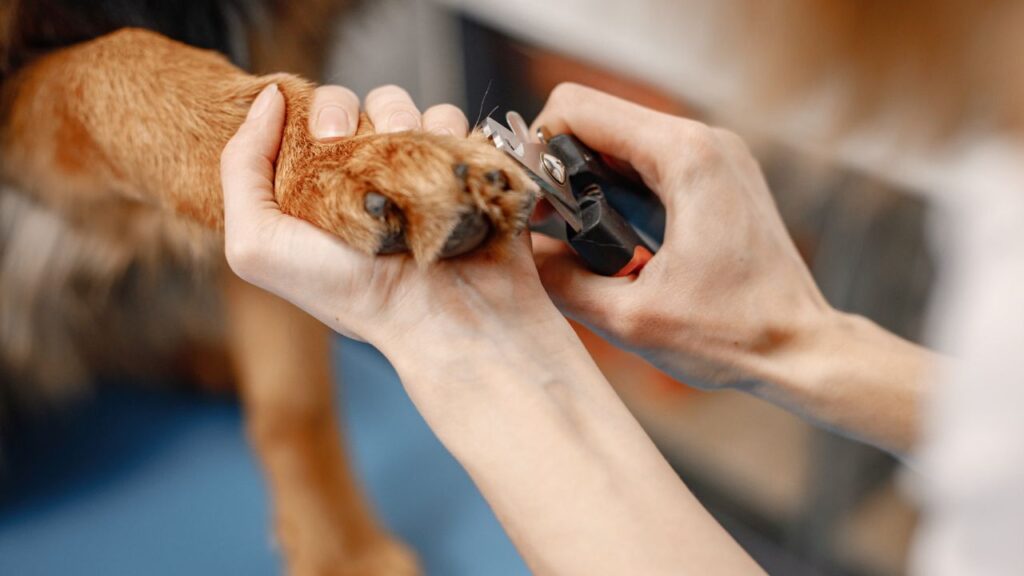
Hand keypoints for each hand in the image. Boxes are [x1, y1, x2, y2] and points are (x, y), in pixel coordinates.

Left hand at [220, 83, 561, 355]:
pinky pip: (451, 123)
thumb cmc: (347, 291)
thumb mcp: (256, 246)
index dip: (312, 113)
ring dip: (401, 117)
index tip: (322, 135)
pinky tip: (439, 167)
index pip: (306, 119)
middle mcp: (364, 179)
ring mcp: (413, 172)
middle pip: (351, 104)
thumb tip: (270, 98)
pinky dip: (446, 131)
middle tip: (352, 143)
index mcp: (316, 190)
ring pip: (402, 105)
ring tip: (404, 164)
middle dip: (349, 110)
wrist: (437, 315)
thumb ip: (240, 169)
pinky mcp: (459, 168)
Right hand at [531, 83, 832, 389]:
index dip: (537, 147)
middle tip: (547, 223)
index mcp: (685, 157)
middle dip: (559, 165)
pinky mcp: (718, 174)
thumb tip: (521, 253)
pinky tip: (614, 237)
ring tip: (579, 237)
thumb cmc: (734, 335)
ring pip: (621, 138)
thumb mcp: (628, 317)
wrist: (801, 349)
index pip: (577, 108)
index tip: (530, 198)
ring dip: (587, 179)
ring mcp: (715, 154)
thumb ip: (559, 279)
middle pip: (598, 118)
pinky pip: (648, 160)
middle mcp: (704, 140)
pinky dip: (617, 188)